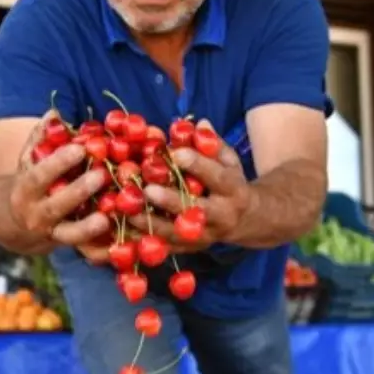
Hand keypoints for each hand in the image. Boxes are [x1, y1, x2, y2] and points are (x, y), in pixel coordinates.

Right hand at [9, 111, 110, 247]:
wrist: (15, 223)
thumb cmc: (31, 180)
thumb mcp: (30, 160)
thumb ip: (42, 138)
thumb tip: (54, 113)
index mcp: (26, 190)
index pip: (40, 175)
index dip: (59, 163)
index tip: (80, 148)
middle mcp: (37, 215)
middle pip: (57, 205)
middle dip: (78, 191)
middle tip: (102, 175)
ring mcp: (53, 234)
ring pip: (70, 235)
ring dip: (87, 228)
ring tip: (106, 218)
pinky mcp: (71, 248)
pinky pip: (87, 253)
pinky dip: (103, 251)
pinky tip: (121, 246)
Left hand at [134, 120, 252, 249]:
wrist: (247, 220)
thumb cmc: (232, 183)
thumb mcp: (230, 161)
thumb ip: (213, 145)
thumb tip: (198, 124)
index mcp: (234, 191)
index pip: (217, 178)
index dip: (198, 165)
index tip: (175, 153)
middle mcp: (221, 217)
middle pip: (196, 210)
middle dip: (170, 201)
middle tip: (147, 189)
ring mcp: (206, 236)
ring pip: (178, 234)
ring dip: (151, 224)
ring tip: (127, 210)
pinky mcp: (192, 249)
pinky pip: (167, 248)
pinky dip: (145, 241)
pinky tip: (125, 230)